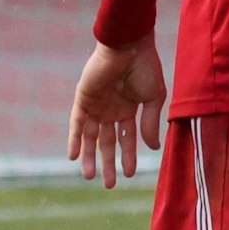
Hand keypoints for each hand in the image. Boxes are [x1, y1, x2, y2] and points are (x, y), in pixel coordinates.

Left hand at [67, 38, 165, 188]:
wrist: (129, 45)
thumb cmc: (145, 67)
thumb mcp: (153, 98)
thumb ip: (149, 123)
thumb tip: (152, 148)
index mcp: (129, 108)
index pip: (127, 137)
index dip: (129, 156)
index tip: (131, 174)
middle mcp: (111, 109)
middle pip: (107, 142)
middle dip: (108, 163)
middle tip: (109, 184)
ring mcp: (96, 105)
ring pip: (91, 137)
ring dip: (89, 156)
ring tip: (90, 176)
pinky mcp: (83, 100)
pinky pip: (77, 123)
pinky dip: (75, 139)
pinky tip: (74, 156)